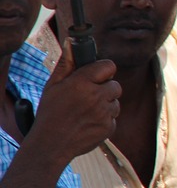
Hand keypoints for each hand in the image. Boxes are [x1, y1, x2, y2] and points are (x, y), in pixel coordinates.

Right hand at [27, 42, 119, 164]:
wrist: (51, 144)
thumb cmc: (50, 112)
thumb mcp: (52, 86)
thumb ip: (66, 64)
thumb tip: (71, 43)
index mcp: (81, 83)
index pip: (108, 66)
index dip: (104, 70)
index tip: (98, 75)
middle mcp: (96, 97)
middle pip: (115, 85)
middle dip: (105, 88)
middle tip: (89, 96)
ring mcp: (104, 113)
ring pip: (115, 102)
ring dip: (106, 105)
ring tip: (86, 112)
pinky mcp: (109, 127)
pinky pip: (113, 118)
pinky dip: (104, 120)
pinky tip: (88, 123)